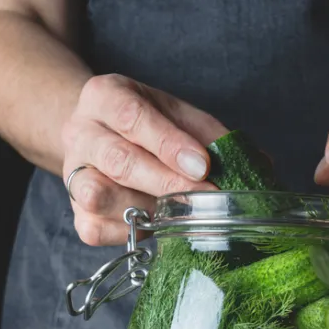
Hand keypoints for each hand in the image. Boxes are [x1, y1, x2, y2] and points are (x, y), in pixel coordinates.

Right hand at [62, 74, 228, 244]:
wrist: (101, 135)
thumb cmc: (148, 125)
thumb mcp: (178, 115)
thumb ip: (212, 135)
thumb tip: (257, 165)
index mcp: (104, 96)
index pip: (132, 116)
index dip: (169, 144)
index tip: (202, 165)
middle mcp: (80, 132)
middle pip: (118, 160)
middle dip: (167, 182)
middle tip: (206, 197)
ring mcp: (72, 173)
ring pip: (99, 196)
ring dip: (146, 208)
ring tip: (178, 210)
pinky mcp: (76, 211)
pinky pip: (95, 229)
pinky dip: (129, 232)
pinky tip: (153, 223)